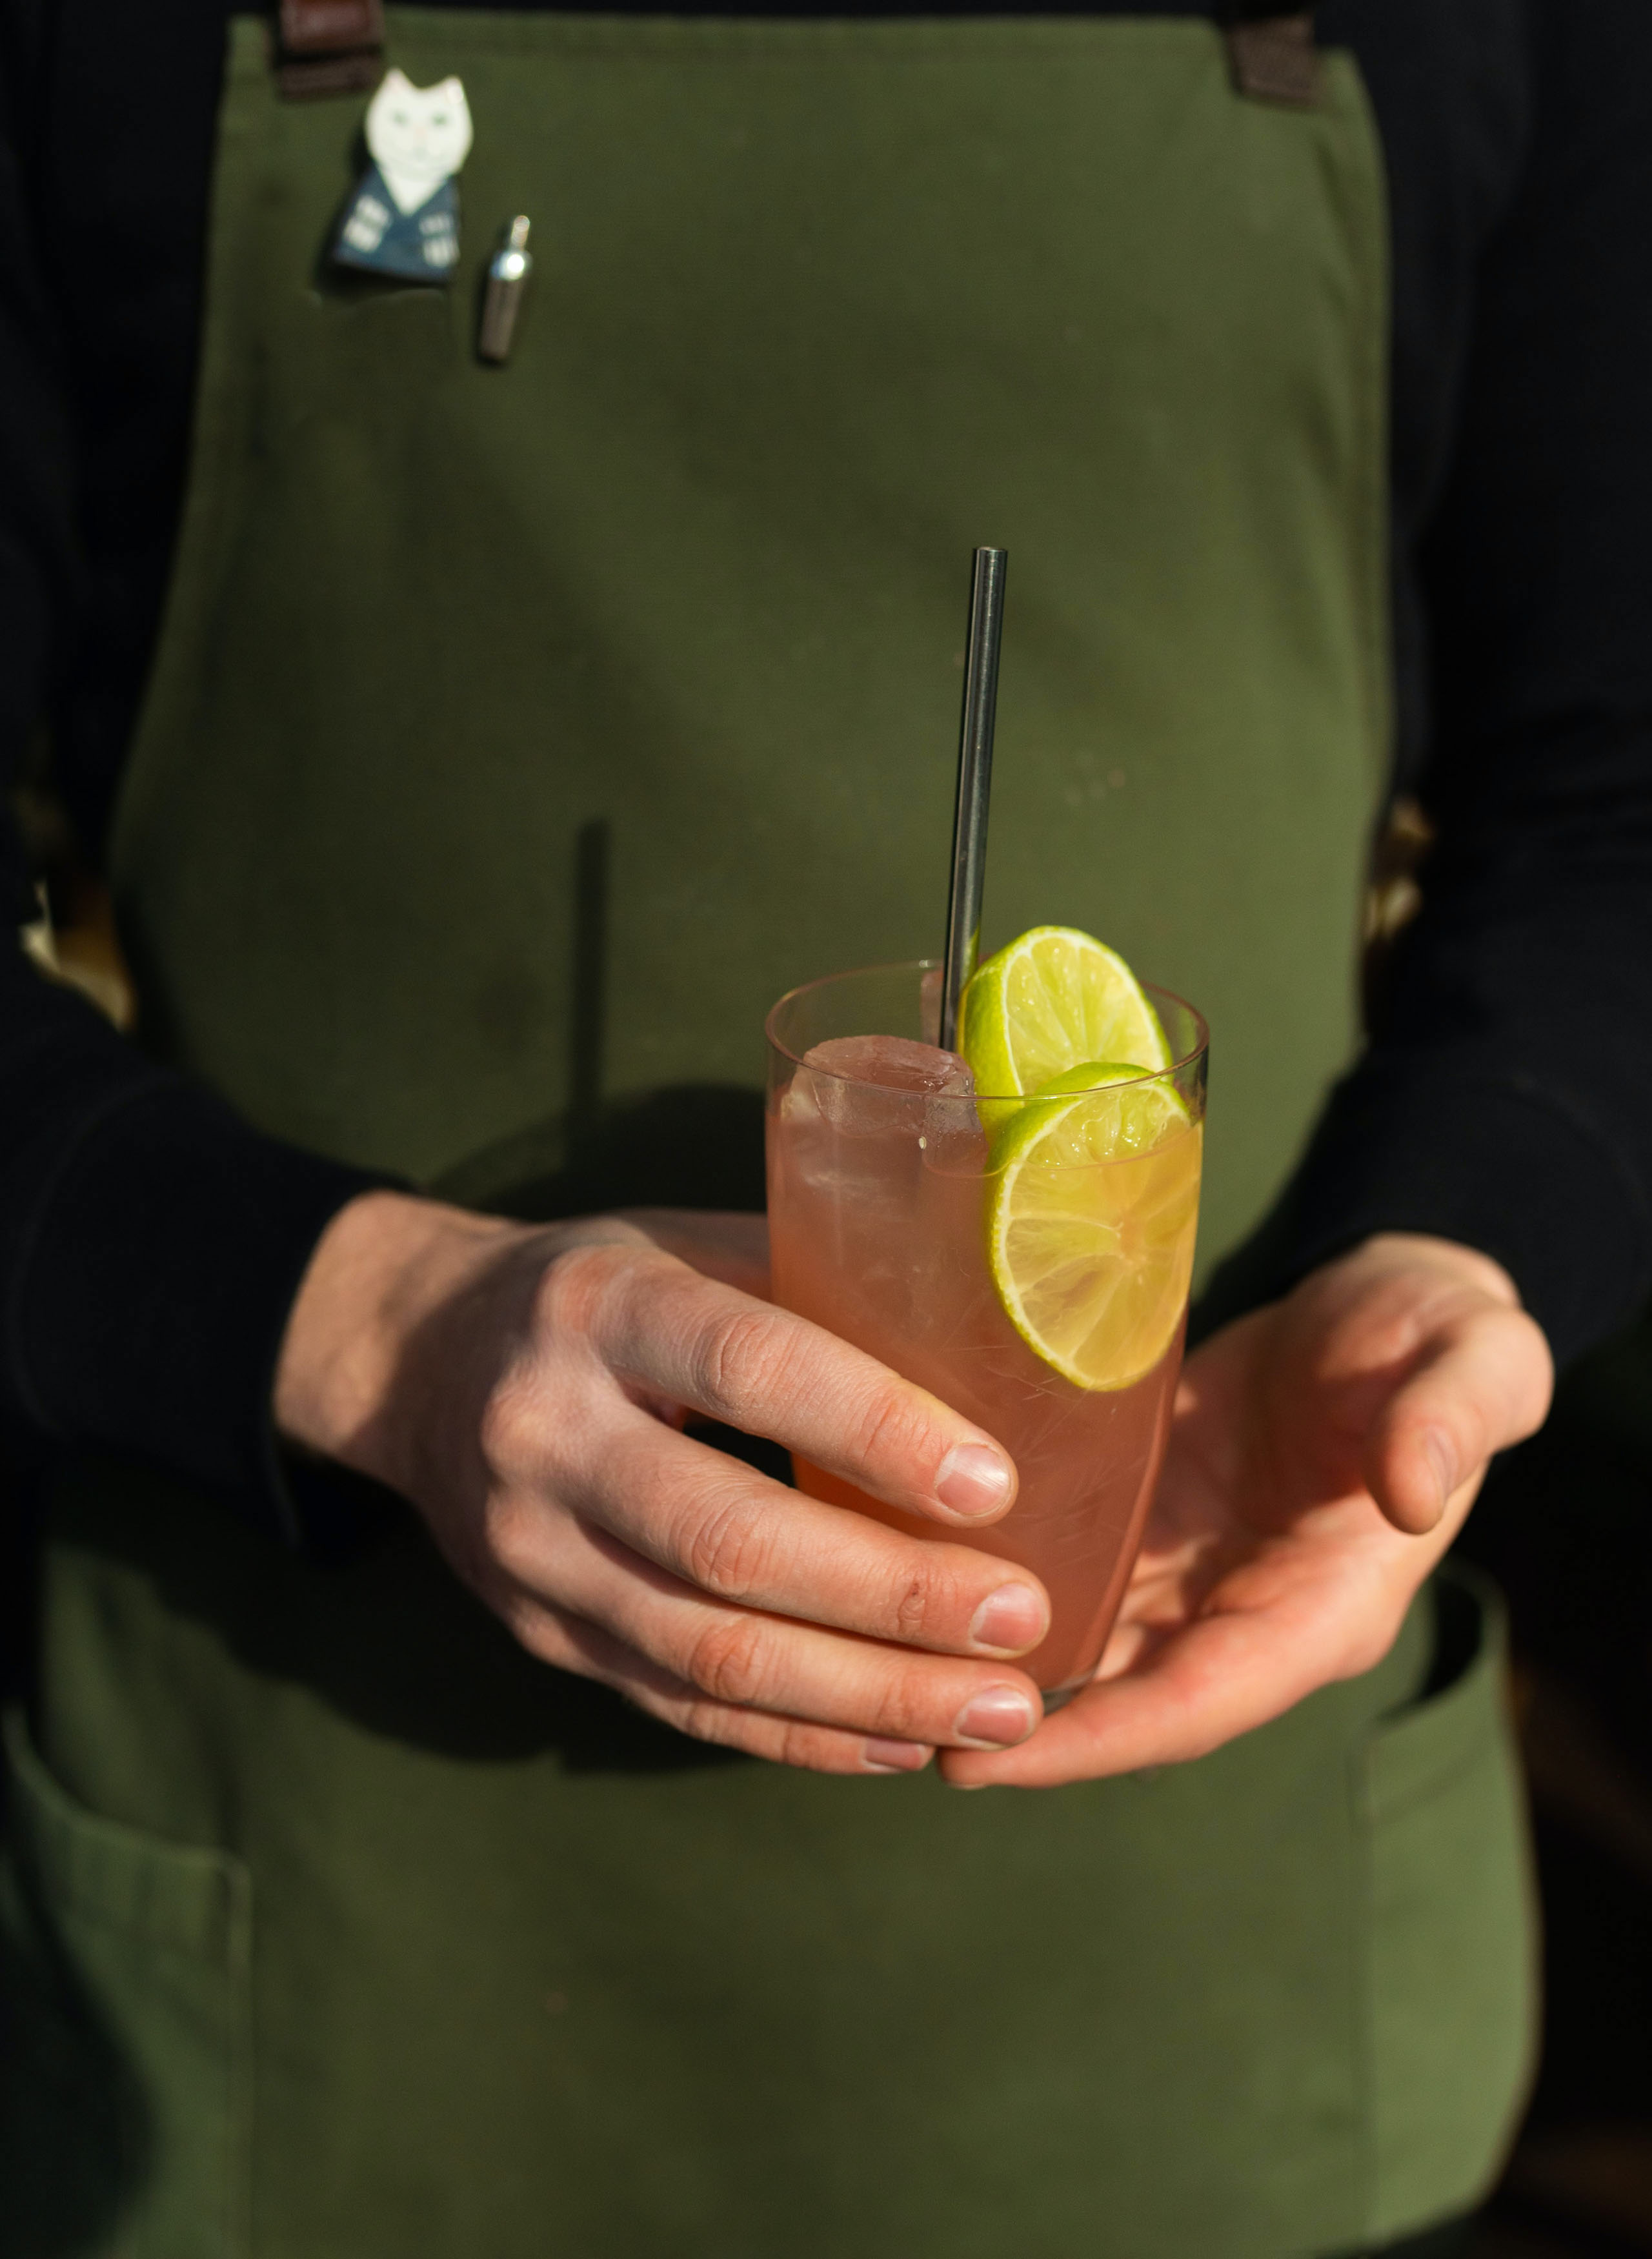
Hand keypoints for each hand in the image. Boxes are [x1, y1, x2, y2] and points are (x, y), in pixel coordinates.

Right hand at [274, 1192, 1052, 1774]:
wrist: (415, 1358)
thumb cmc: (603, 1289)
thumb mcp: (688, 1244)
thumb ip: (818, 1286)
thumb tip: (999, 1338)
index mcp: (599, 1309)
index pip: (749, 1371)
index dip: (875, 1431)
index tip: (996, 1486)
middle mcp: (547, 1434)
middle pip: (729, 1540)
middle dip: (892, 1596)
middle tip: (1021, 1622)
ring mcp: (531, 1552)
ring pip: (708, 1649)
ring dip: (867, 1693)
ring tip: (998, 1713)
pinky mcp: (540, 1636)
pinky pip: (681, 1703)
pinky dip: (801, 1734)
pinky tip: (905, 1740)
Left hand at [941, 1232, 1552, 1788]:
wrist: (1391, 1302)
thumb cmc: (1437, 1333)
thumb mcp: (1474, 1359)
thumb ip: (1451, 1420)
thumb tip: (1415, 1491)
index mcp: (1324, 1607)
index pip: (1199, 1702)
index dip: (1098, 1740)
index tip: (989, 1762)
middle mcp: (1245, 1612)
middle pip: (1118, 1698)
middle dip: (1012, 1728)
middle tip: (890, 1729)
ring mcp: (1190, 1572)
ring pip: (1081, 1647)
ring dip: (989, 1670)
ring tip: (876, 1678)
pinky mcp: (1147, 1520)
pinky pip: (1068, 1574)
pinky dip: (997, 1591)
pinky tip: (912, 1586)